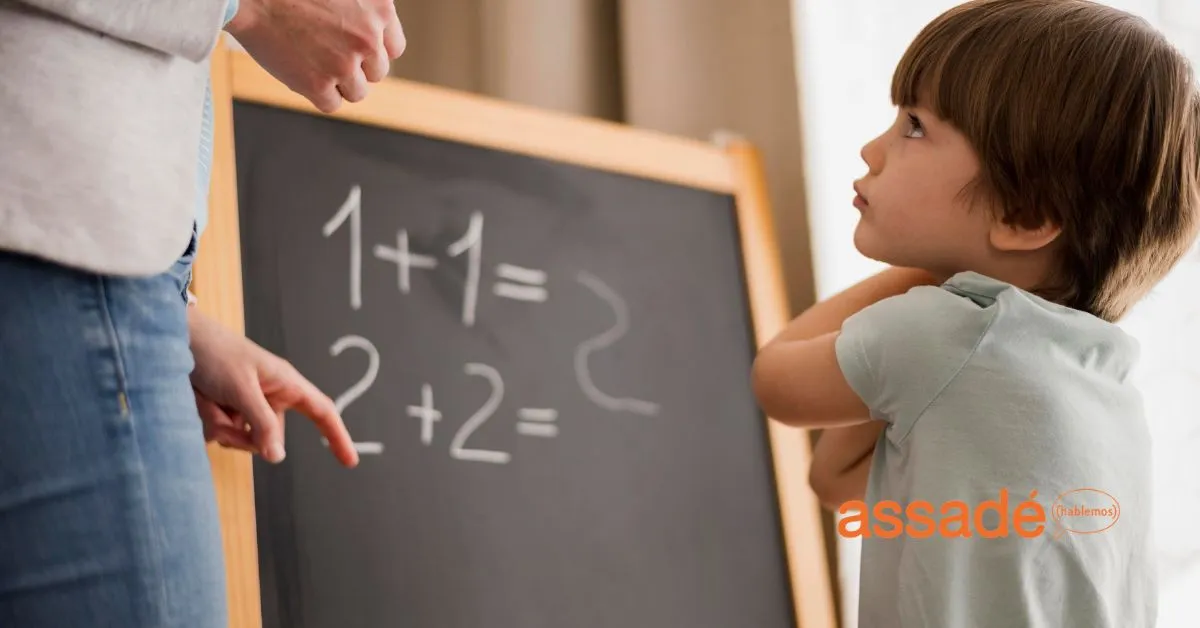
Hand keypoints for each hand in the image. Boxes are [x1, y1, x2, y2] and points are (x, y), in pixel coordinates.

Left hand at [188, 308, 358, 467]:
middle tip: (220, 411)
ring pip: (240, 439)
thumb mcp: (242, 389)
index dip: (337, 436)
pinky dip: (206, 421)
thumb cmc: (216, 354)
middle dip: (241, 433)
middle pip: (268, 438)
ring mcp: (246, 406)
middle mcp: (269, 397)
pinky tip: (197, 400)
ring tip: (204, 397)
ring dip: (218, 424)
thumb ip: (261, 424)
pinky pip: (220, 433)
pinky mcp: (225, 411)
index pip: (321, 412)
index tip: (350, 462)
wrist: (175, 339)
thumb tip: (277, 458)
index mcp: (285, 383)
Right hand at [225, 0, 405, 112]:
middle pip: (376, 73)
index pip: (394, 48)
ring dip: (337, 82)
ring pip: (357, 92)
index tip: (355, 49)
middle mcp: (368, 38)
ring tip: (312, 59)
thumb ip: (364, 10)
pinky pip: (331, 103)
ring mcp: (344, 64)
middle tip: (326, 51)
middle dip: (355, 66)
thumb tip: (374, 38)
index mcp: (379, 9)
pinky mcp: (318, 85)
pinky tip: (301, 70)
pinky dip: (317, 93)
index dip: (373, 51)